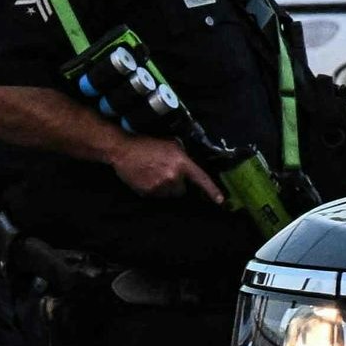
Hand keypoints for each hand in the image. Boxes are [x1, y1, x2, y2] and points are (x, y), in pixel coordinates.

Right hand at [110, 136, 226, 207]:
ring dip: (166, 188)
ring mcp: (159, 186)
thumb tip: (192, 167)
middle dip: (178, 185)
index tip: (221, 201)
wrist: (123, 150)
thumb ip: (184, 157)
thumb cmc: (149, 144)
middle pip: (182, 191)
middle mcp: (173, 177)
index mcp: (181, 163)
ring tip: (155, 176)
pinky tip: (147, 179)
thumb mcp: (172, 145)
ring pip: (169, 194)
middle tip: (168, 175)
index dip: (212, 191)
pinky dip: (154, 190)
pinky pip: (156, 196)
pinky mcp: (147, 193)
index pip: (201, 179)